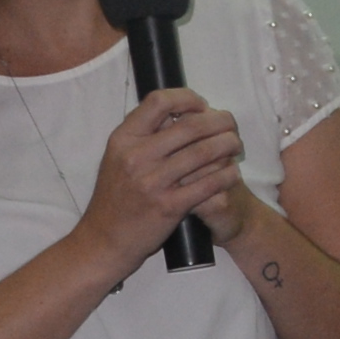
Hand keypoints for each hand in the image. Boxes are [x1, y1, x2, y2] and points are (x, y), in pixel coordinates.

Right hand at [80, 89, 244, 271]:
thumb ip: (144, 135)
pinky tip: (233, 172)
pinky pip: (208, 183)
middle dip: (219, 121)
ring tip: (235, 144)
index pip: (159, 101)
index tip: (202, 107)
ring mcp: (153, 182)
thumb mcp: (118, 158)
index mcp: (123, 139)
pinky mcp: (169, 206)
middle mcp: (137, 156)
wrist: (104, 240)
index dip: (187, 98)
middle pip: (190, 125)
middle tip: (230, 124)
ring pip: (204, 152)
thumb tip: (179, 112)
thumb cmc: (116, 197)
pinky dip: (226, 174)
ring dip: (228, 144)